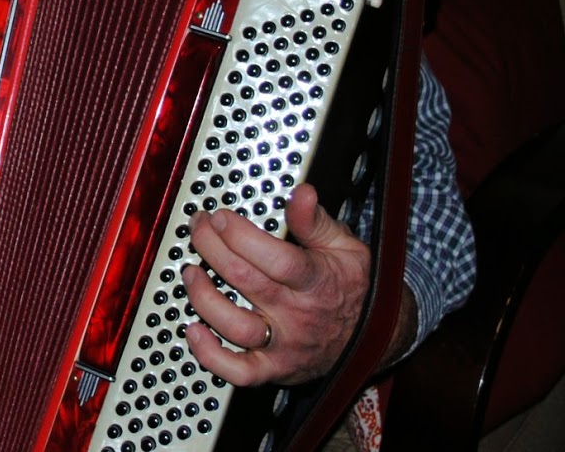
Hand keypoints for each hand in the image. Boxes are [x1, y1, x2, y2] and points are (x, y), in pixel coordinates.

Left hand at [181, 184, 368, 385]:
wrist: (376, 339)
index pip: (276, 259)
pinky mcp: (273, 368)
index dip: (241, 236)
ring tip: (190, 272)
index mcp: (316, 281)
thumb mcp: (346, 247)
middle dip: (211, 248)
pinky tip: (193, 330)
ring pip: (236, 326)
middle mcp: (297, 315)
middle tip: (199, 229)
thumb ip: (317, 221)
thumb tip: (302, 192)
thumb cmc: (353, 288)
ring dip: (203, 297)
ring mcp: (284, 344)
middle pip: (246, 281)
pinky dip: (211, 356)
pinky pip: (239, 372)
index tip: (219, 217)